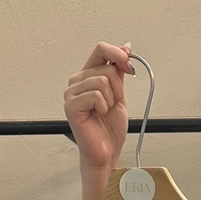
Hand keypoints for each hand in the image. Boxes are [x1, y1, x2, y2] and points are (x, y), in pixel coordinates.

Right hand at [63, 41, 134, 170]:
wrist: (106, 151)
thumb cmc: (109, 128)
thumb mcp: (119, 94)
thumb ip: (120, 71)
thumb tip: (125, 47)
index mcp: (87, 75)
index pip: (101, 49)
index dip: (119, 55)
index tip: (129, 67)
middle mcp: (77, 81)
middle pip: (106, 68)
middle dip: (118, 88)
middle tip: (112, 104)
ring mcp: (71, 93)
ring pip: (102, 81)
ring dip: (111, 99)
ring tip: (104, 111)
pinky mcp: (71, 106)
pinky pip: (95, 95)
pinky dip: (103, 106)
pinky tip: (98, 115)